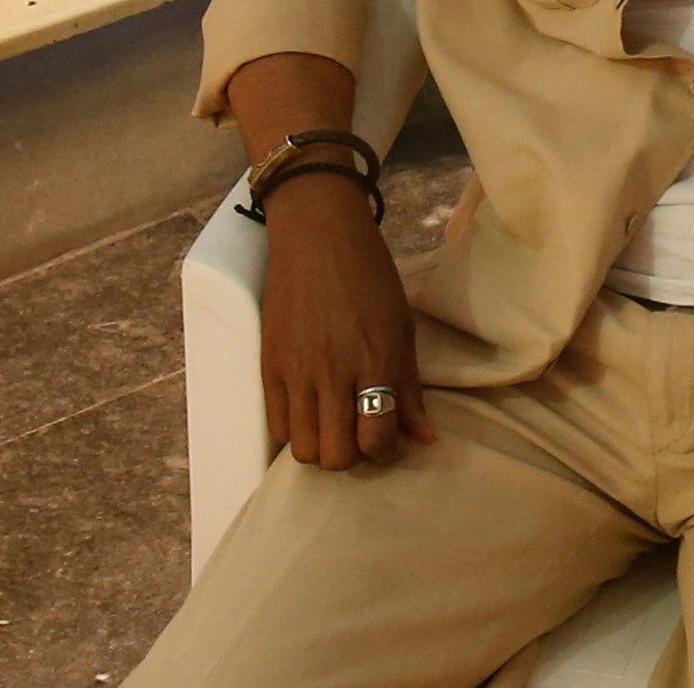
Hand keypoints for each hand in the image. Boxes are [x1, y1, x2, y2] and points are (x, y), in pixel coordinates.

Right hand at [258, 171, 434, 470]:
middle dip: (351, 456)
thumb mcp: (401, 328)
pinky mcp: (268, 365)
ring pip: (304, 450)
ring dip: (321, 447)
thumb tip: (425, 439)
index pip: (376, 440)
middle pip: (337, 457)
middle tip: (358, 434)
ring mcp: (297, 371)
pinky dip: (294, 431)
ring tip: (331, 425)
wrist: (318, 236)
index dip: (385, 450)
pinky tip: (308, 412)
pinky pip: (276, 426)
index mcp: (375, 361)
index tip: (387, 437)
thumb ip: (410, 389)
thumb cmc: (370, 277)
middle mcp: (334, 372)